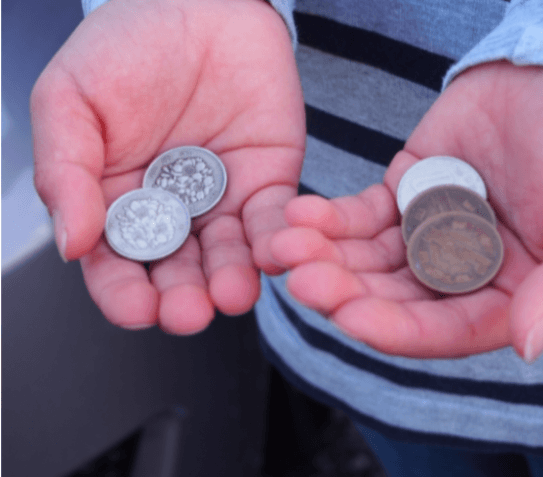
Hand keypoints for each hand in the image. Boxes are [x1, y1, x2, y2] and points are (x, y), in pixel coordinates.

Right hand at [31, 0, 304, 332]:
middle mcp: (171, 212)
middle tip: (189, 311)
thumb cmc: (128, 46)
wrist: (200, 2)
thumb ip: (65, 172)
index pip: (117, 264)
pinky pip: (274, 221)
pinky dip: (275, 240)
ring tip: (231, 294)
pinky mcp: (269, 184)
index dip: (124, 293)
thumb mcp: (70, 100)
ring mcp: (222, 202)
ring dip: (231, 280)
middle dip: (183, 297)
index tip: (137, 308)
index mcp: (117, 201)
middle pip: (176, 271)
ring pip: (228, 256)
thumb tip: (71, 243)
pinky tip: (273, 254)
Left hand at [270, 61, 542, 361]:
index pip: (449, 329)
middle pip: (396, 299)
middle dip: (346, 294)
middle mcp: (463, 274)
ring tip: (287, 246)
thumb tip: (528, 344)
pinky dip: (328, 221)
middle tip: (303, 280)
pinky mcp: (401, 198)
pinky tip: (300, 216)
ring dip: (326, 260)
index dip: (399, 329)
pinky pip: (358, 218)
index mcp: (511, 293)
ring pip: (368, 262)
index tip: (352, 318)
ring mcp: (427, 236)